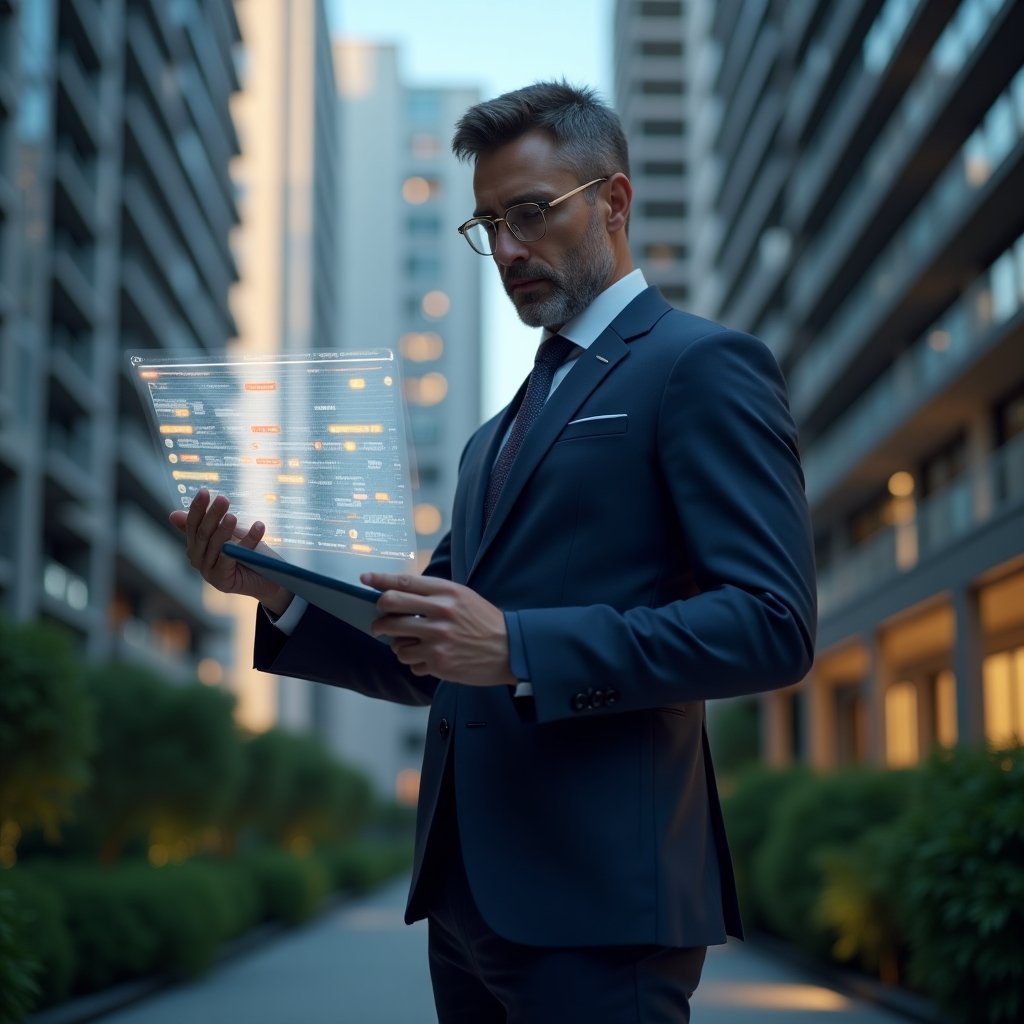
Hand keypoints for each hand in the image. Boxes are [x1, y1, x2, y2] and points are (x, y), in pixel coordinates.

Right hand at [169, 489, 292, 615]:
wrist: (271, 578)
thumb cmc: (249, 552)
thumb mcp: (230, 534)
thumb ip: (206, 524)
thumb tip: (172, 515)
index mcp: (196, 545)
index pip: (192, 524)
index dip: (197, 508)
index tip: (205, 491)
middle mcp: (197, 559)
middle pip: (203, 533)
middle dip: (213, 515)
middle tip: (223, 499)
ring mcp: (208, 572)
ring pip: (215, 545)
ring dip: (225, 529)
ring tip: (233, 517)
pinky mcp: (221, 581)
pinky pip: (232, 557)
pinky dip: (248, 540)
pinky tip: (259, 526)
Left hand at [363, 573, 515, 686]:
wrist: (510, 650)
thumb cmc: (484, 622)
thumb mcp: (463, 597)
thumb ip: (433, 594)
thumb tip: (399, 594)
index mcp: (447, 592)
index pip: (404, 582)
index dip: (379, 580)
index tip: (365, 578)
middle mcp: (441, 613)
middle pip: (390, 606)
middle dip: (379, 617)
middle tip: (380, 623)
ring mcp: (438, 639)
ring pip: (395, 641)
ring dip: (398, 645)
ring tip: (411, 645)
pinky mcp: (439, 663)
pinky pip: (409, 662)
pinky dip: (414, 662)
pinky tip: (428, 658)